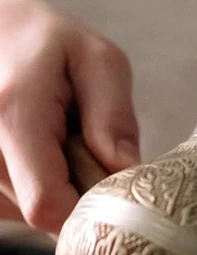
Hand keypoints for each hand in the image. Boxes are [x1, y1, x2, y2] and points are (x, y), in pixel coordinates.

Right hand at [0, 0, 138, 231]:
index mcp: (13, 115)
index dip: (88, 210)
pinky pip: (17, 203)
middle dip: (77, 191)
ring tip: (56, 142)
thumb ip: (114, 116)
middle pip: (44, 212)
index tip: (108, 183)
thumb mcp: (98, 60)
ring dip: (58, 186)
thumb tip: (125, 169)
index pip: (48, 206)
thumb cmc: (46, 42)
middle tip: (82, 146)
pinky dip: (38, 185)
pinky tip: (37, 152)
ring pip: (30, 211)